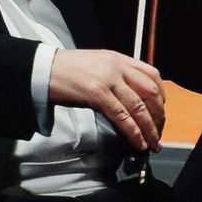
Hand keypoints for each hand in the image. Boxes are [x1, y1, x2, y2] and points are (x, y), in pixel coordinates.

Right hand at [46, 47, 166, 150]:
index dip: (161, 95)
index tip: (161, 110)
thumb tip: (131, 97)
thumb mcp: (97, 65)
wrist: (40, 69)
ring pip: (139, 107)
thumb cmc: (65, 70)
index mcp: (119, 59)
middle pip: (150, 93)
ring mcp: (108, 79)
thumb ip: (116, 76)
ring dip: (149, 129)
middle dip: (159, 116)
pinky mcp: (96, 93)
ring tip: (153, 143)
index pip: (152, 75)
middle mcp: (117, 67)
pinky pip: (122, 116)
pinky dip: (133, 131)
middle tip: (159, 132)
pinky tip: (137, 142)